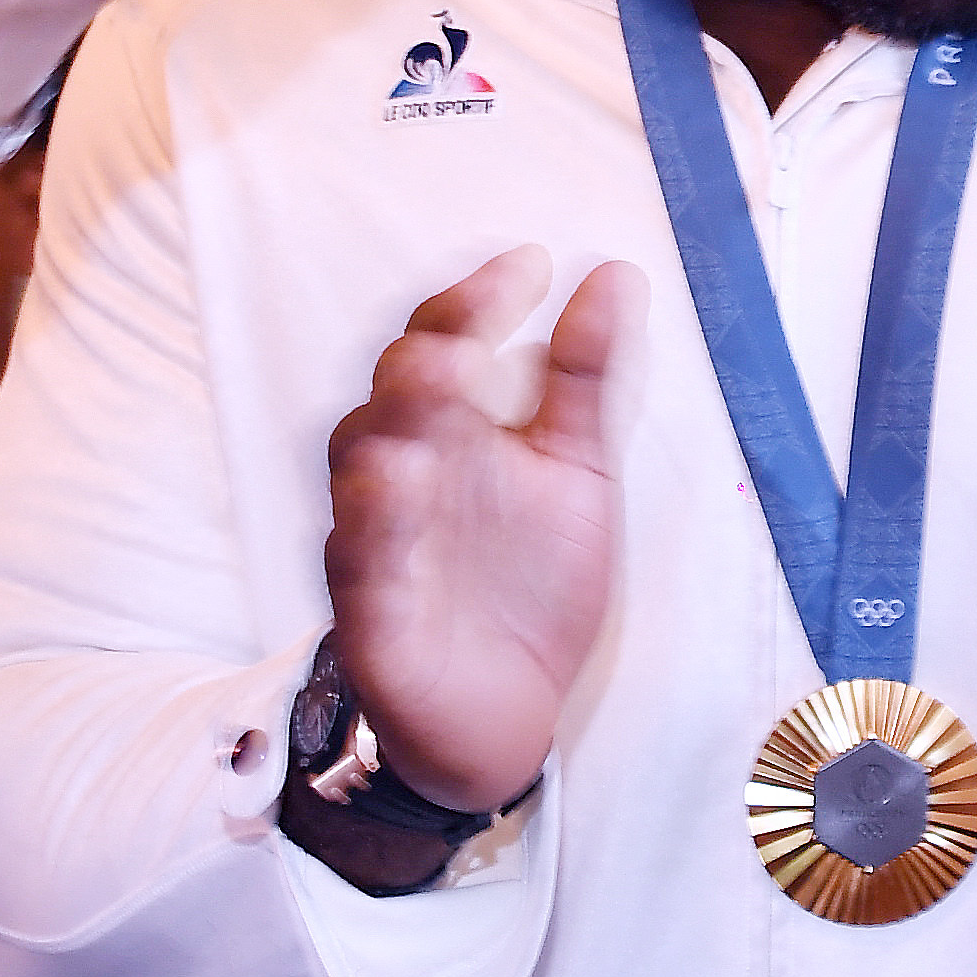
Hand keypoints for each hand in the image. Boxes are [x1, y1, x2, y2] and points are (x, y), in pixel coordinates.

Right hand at [321, 245, 641, 819]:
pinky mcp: (373, 614)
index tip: (532, 263)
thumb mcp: (578, 470)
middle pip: (393, 395)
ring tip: (440, 387)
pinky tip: (402, 501)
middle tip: (474, 327)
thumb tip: (615, 275)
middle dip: (428, 355)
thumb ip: (586, 379)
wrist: (507, 712)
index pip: (442, 341)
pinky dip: (377, 530)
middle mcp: (402, 473)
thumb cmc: (530, 583)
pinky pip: (361, 565)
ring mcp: (379, 540)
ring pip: (362, 470)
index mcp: (449, 431)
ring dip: (396, 428)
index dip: (475, 298)